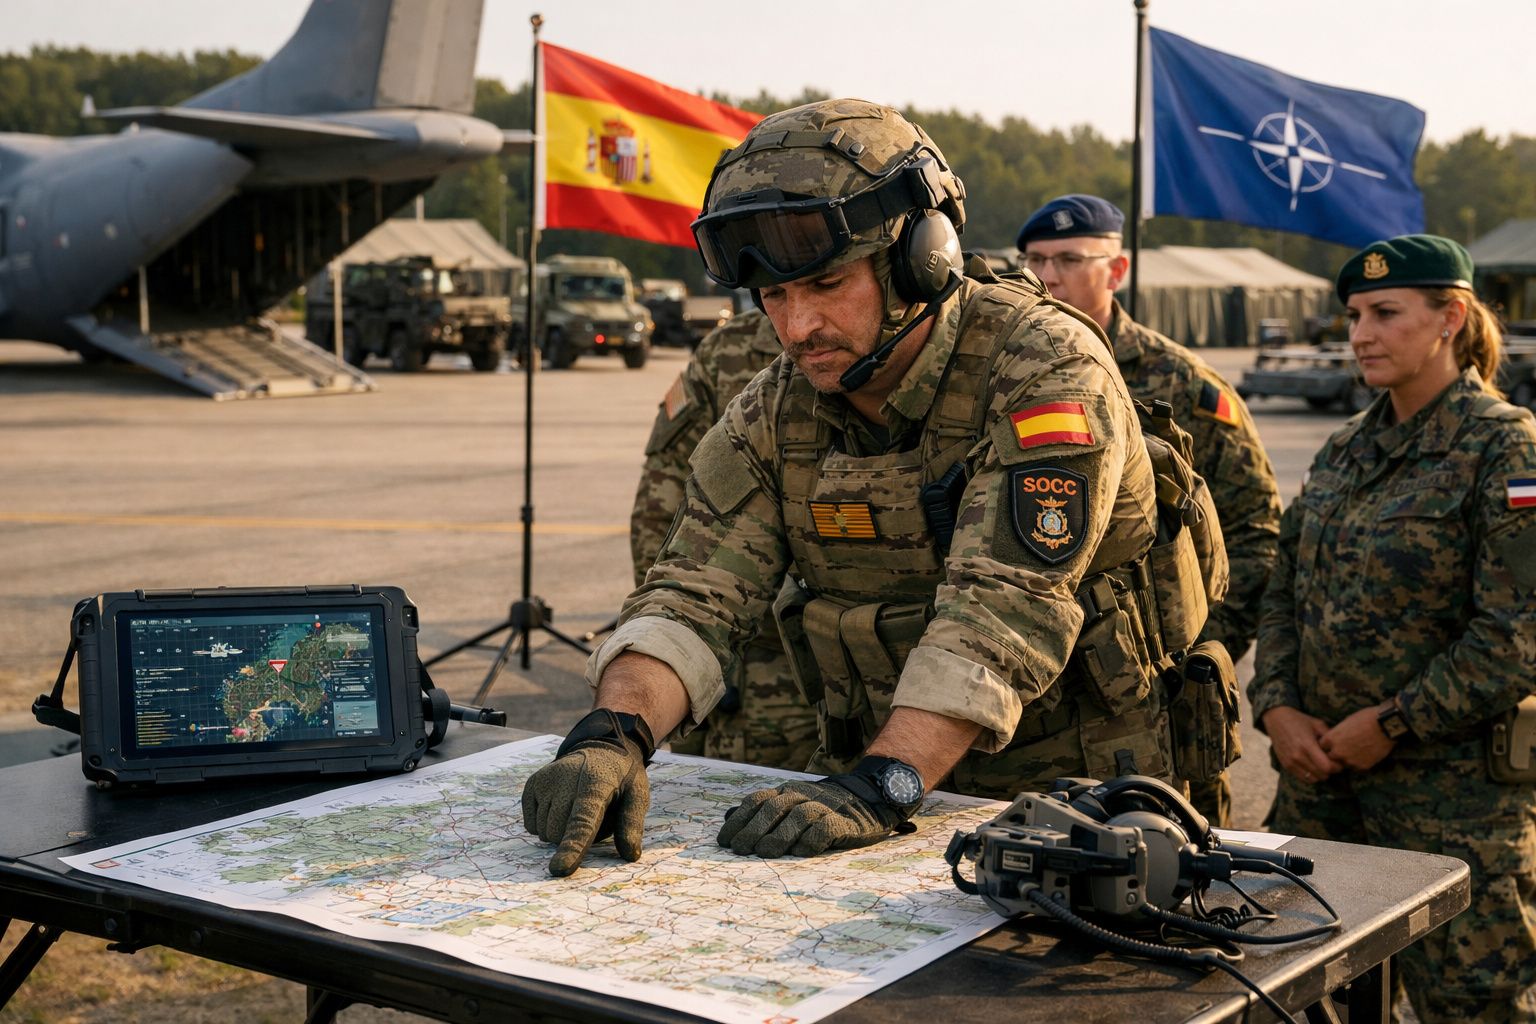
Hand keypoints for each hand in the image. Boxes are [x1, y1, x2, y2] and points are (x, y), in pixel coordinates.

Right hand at [522, 711, 651, 876]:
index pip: (582, 822)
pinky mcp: (532, 784)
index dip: (572, 847)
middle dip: (574, 838)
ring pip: (544, 832)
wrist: (599, 748)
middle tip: (592, 817)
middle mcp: (566, 780)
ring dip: (560, 831)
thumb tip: (630, 855)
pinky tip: (560, 806)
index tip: (560, 869)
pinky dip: (544, 825)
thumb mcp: (637, 794)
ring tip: (577, 809)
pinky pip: (531, 825)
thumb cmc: (621, 778)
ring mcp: (546, 780)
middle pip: (558, 833)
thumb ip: (632, 823)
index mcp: (596, 784)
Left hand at [717, 779, 902, 857]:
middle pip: (774, 808)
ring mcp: (825, 806)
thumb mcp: (791, 804)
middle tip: (740, 850)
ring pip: (799, 816)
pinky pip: (827, 828)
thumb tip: (727, 816)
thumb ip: (761, 810)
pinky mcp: (845, 821)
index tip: (724, 841)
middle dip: (754, 829)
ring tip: (765, 853)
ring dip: (779, 835)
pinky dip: (813, 839)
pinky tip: (802, 852)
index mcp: (786, 791)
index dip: (739, 820)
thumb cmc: (822, 807)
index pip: (757, 801)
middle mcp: (803, 795)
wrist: (869, 798)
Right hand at [1261, 706, 1343, 783]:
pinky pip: (1303, 778)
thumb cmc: (1299, 720)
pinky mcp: (1286, 765)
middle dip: (1330, 771)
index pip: (1327, 767)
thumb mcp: (1317, 724)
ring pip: (1313, 779)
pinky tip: (1312, 765)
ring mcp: (1290, 762)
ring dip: (1320, 774)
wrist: (1276, 719)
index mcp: (1307, 745)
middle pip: (1322, 775)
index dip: (1337, 766)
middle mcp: (1298, 756)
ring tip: (1322, 764)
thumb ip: (1330, 738)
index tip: (1339, 761)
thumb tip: (1342, 750)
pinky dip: (1311, 775)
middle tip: (1332, 762)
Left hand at [1319, 706, 1395, 770]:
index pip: (1321, 746)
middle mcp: (1337, 752)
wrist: (1386, 726)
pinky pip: (1356, 768)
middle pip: (1330, 757)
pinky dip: (1359, 763)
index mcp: (1331, 738)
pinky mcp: (1362, 766)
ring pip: (1343, 764)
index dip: (1327, 744)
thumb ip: (1337, 733)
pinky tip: (1365, 755)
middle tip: (1345, 748)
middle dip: (1335, 753)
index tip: (1333, 742)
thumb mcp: (1346, 722)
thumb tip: (1335, 738)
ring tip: (1357, 751)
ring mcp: (1349, 761)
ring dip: (1347, 759)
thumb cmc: (1366, 718)